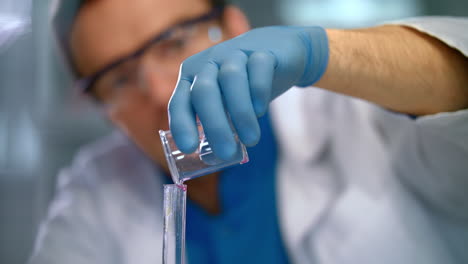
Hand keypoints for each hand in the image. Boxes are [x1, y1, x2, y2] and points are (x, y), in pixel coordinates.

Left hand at [168, 26, 328, 159]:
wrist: (279, 52)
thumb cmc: (245, 86)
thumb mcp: (227, 105)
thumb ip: (219, 127)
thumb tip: (213, 160)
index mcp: (192, 78)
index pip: (180, 101)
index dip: (182, 124)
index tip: (189, 148)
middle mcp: (208, 63)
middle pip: (204, 92)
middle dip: (214, 125)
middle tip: (227, 153)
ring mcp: (235, 53)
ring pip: (231, 79)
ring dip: (240, 113)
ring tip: (251, 140)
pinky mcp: (262, 52)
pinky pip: (257, 68)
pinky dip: (258, 91)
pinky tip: (260, 110)